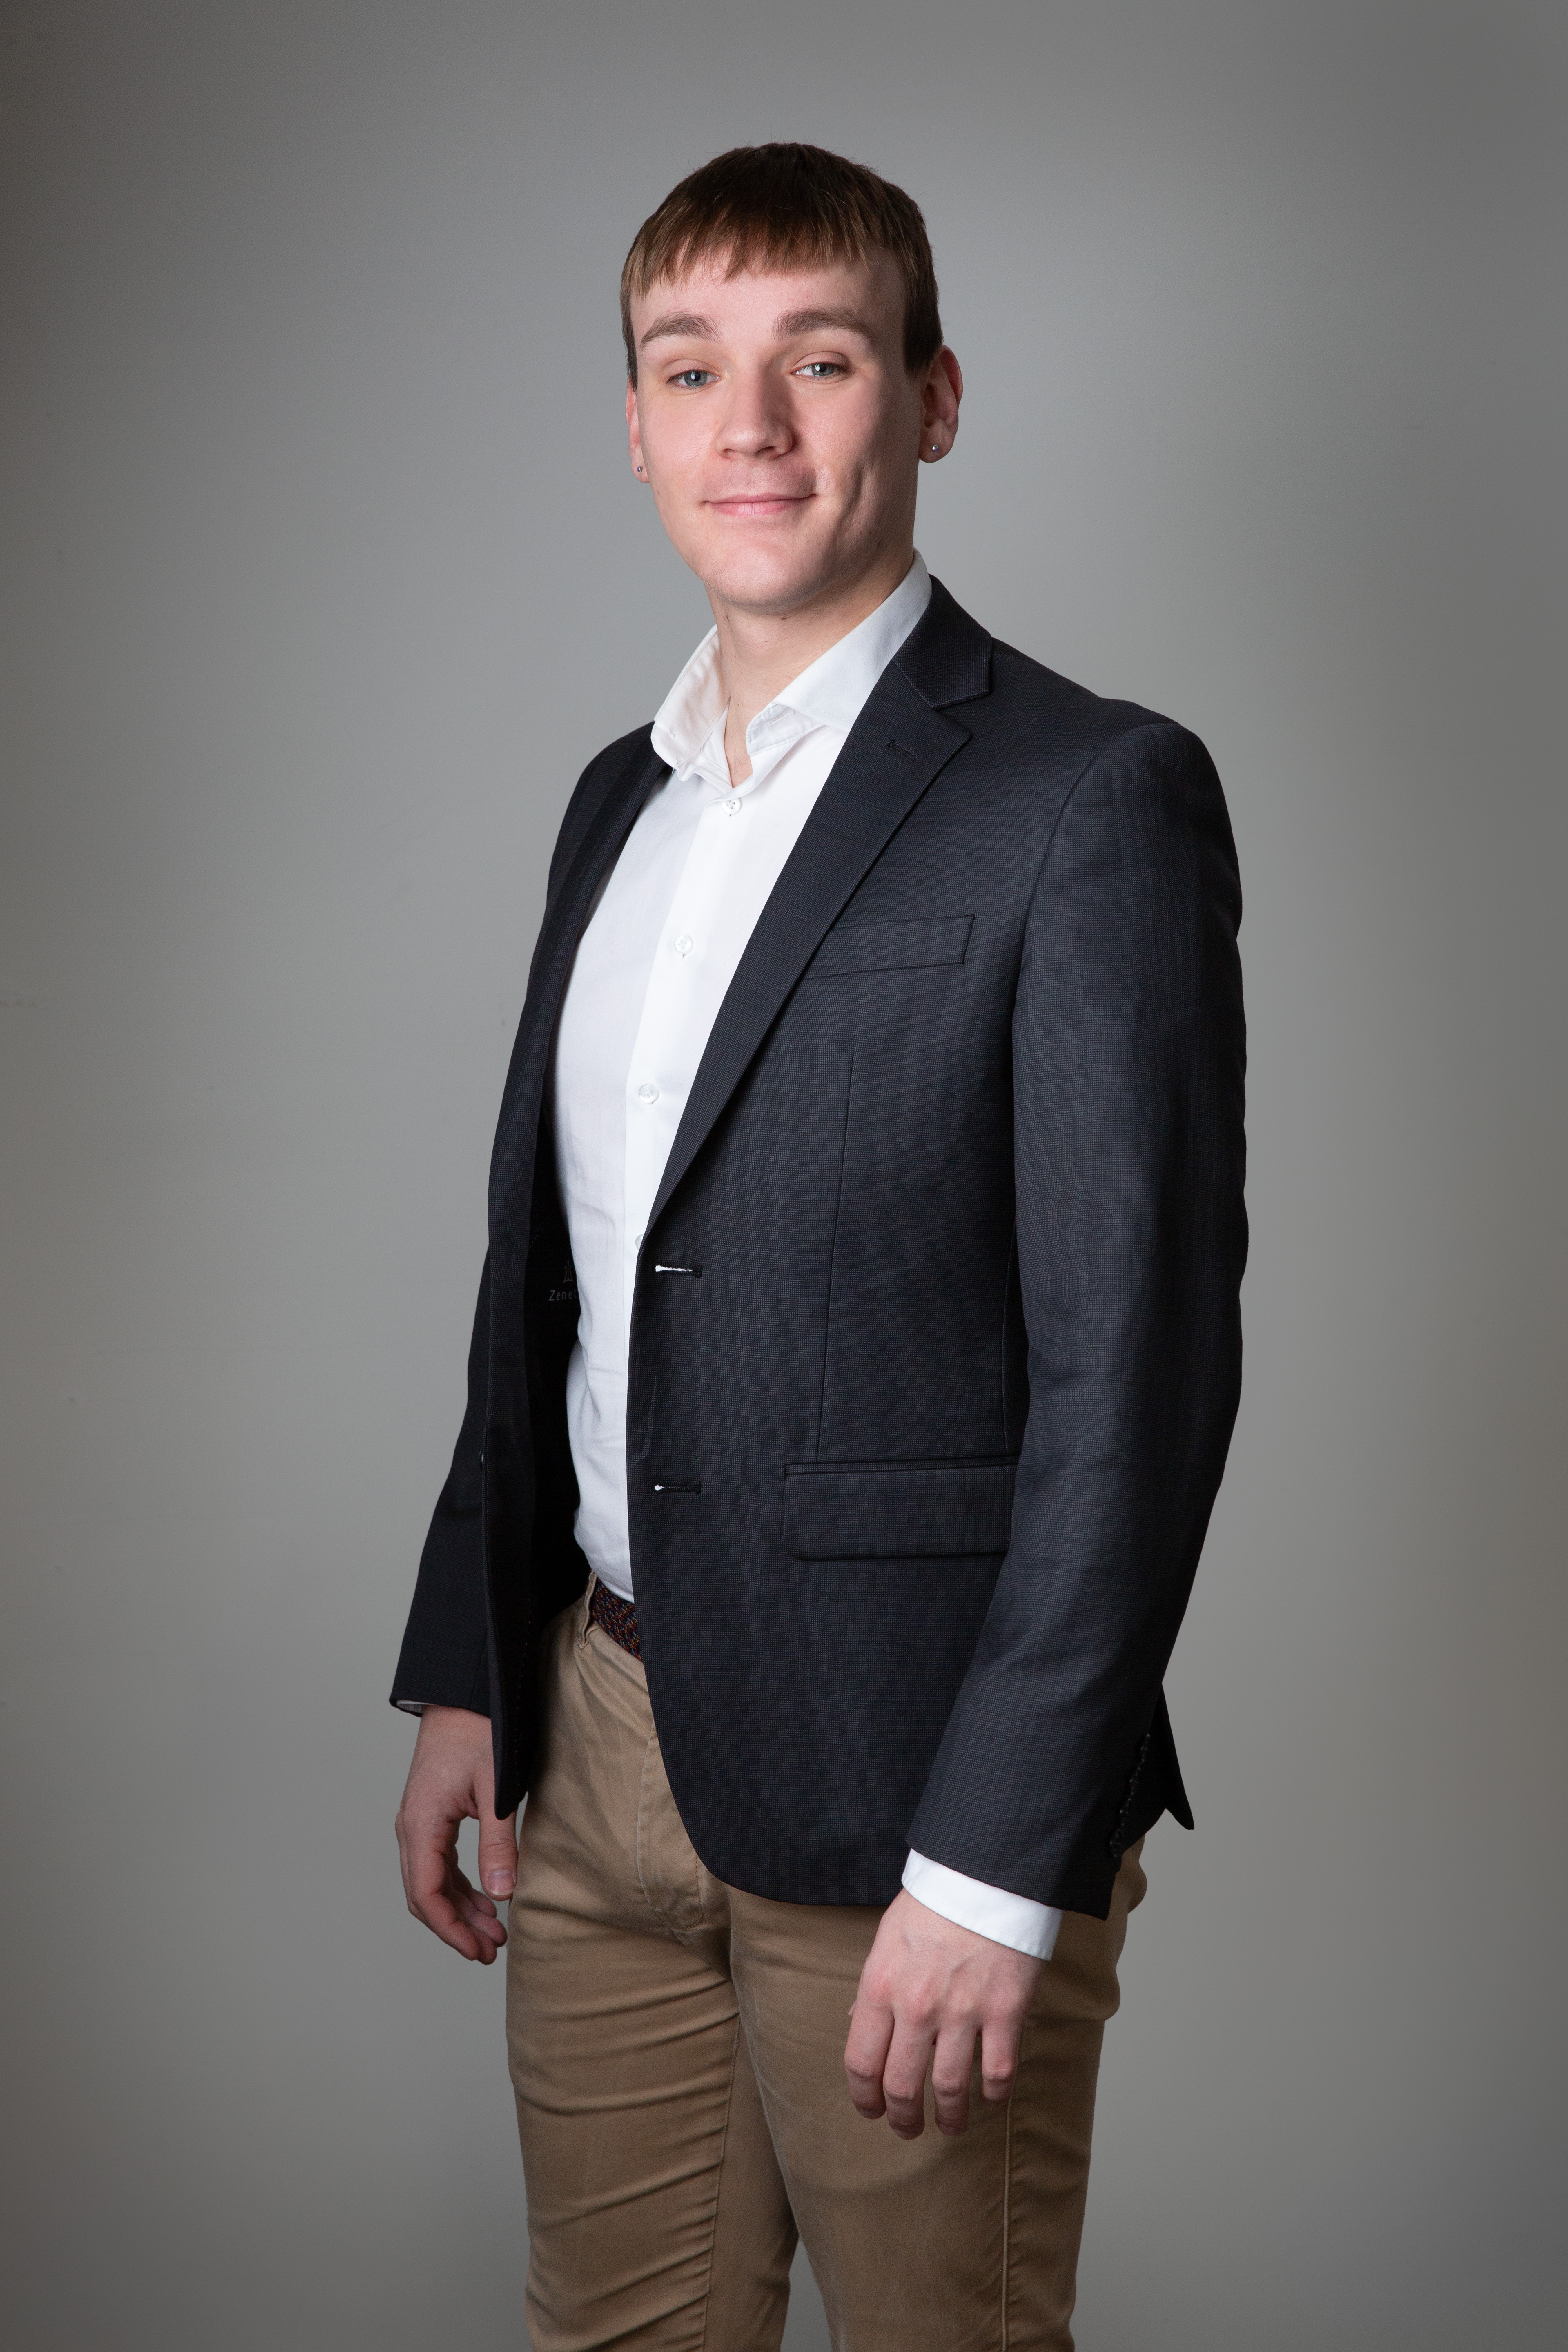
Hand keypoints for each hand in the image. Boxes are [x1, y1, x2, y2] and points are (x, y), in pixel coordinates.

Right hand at [395, 1705, 517, 1963]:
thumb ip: (497, 1844)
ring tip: (493, 1932)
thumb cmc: (479, 1731)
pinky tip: (483, 1898)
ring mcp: (417, 1822)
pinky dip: (457, 1886)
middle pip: (423, 1895)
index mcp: (420, 1824)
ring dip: (458, 1909)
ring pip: (430, 1881)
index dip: (451, 1929)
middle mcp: (410, 1827)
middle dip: (456, 1927)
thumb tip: (502, 1896)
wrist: (464, 1692)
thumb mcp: (494, 1789)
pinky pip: (437, 1863)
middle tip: (491, 1951)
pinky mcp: (429, 1816)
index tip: (478, 1951)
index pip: (426, 1894)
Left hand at [845, 1890, 1041, 2137]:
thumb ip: (874, 1987)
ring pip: (949, 2089)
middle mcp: (917, 2007)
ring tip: (951, 2125)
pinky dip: (993, 2095)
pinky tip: (989, 2098)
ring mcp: (963, 2012)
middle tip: (907, 2128)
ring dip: (949, 2117)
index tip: (871, 2111)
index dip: (864, 2098)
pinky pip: (998, 2073)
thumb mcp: (887, 1939)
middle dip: (902, 2118)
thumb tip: (860, 2026)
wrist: (986, 1874)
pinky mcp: (1005, 2012)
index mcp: (881, 1986)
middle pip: (901, 2086)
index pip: (861, 2062)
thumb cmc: (934, 1903)